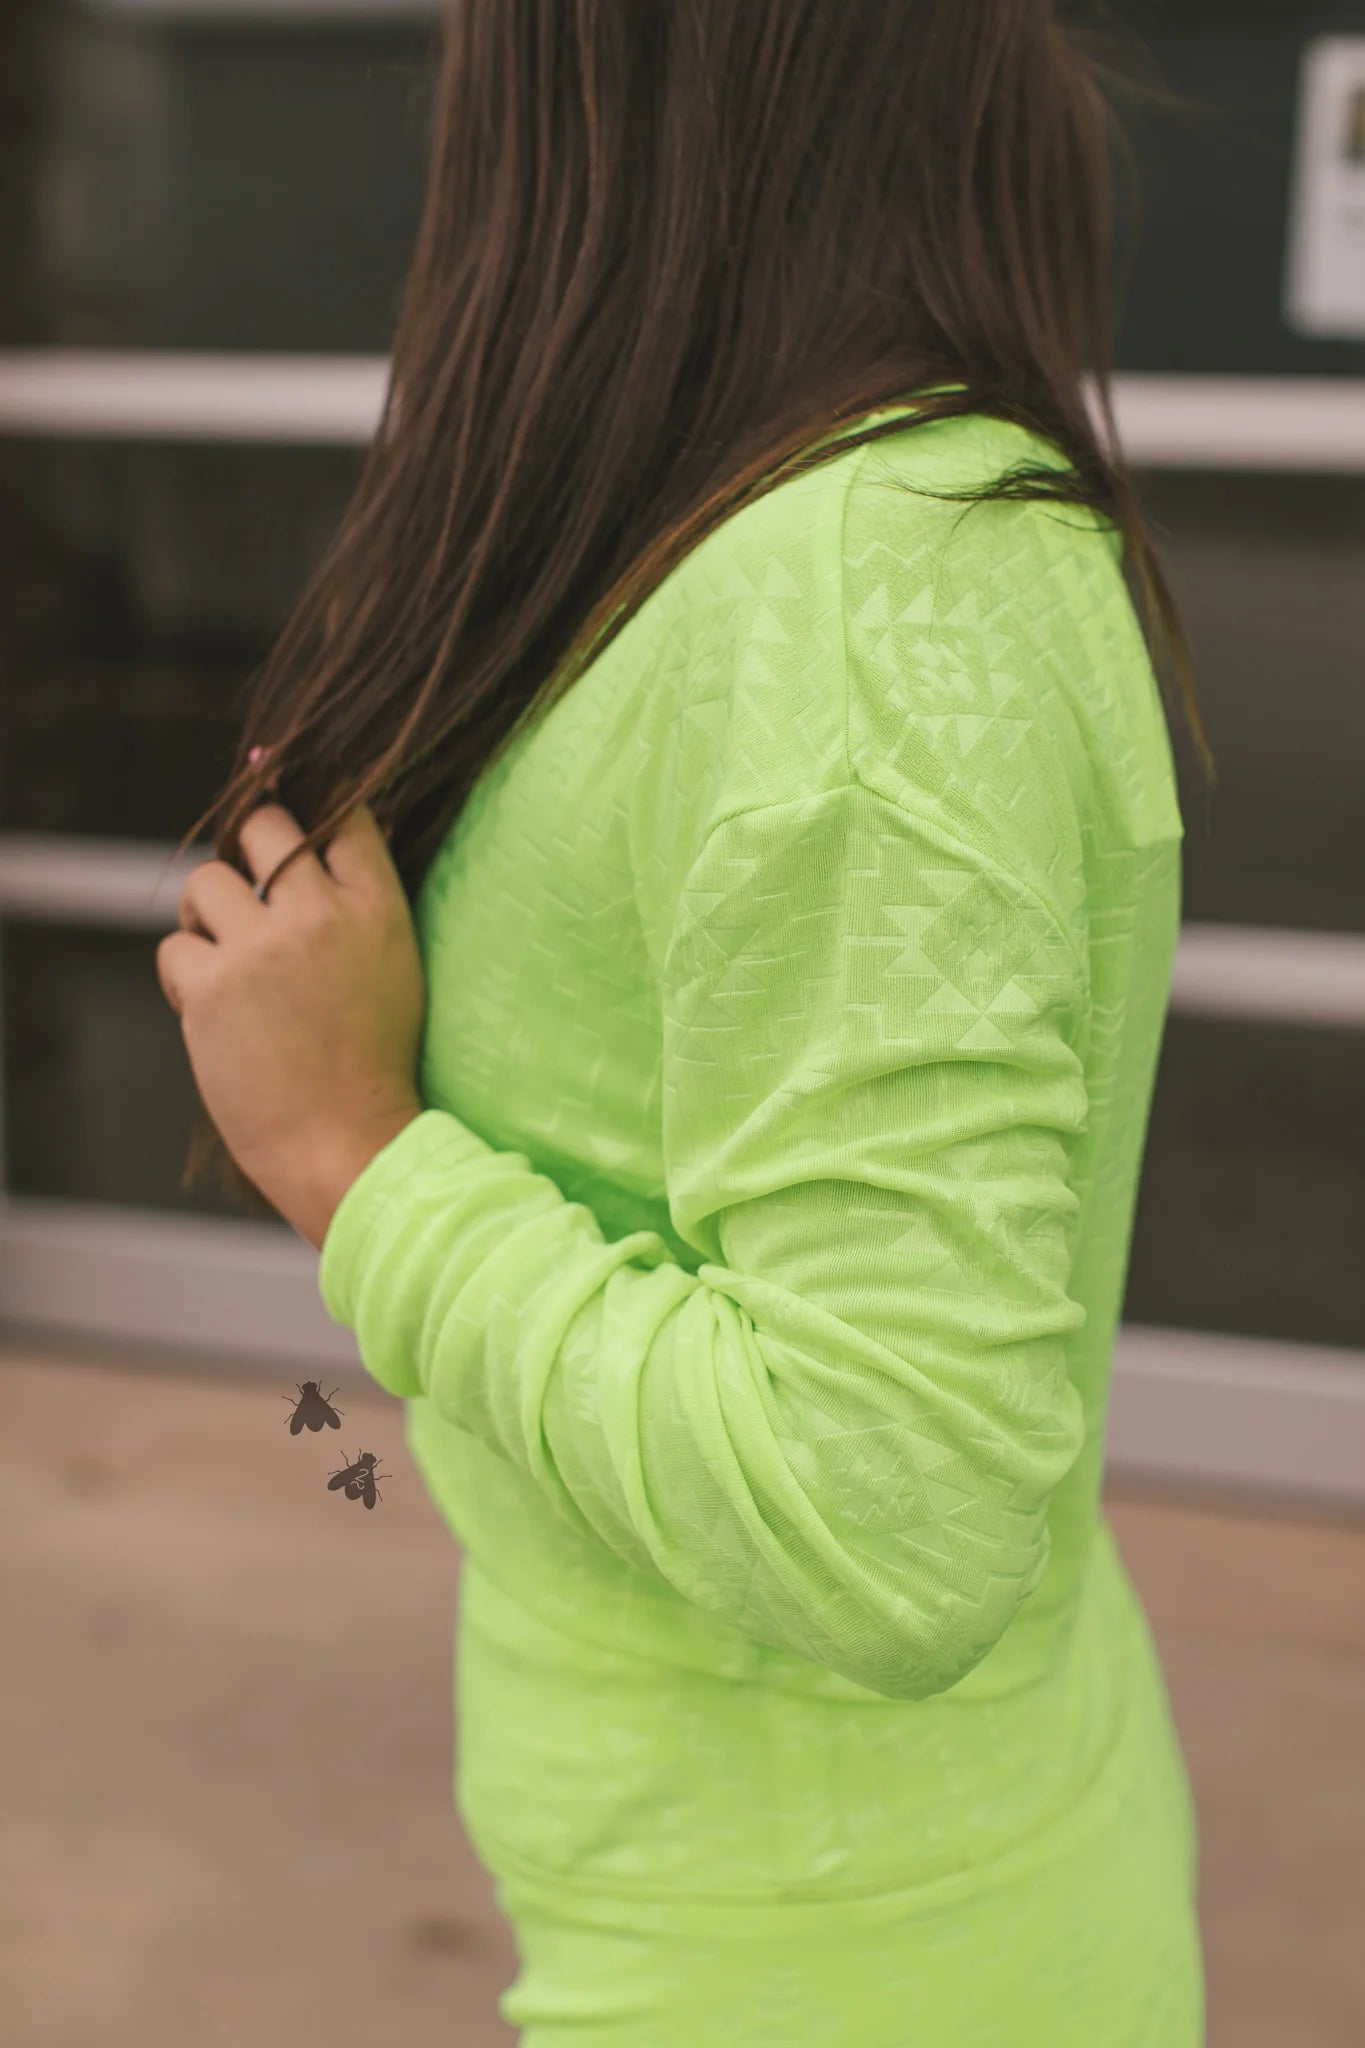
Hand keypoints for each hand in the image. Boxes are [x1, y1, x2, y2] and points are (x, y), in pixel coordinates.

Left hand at [157, 793, 426, 1249]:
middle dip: (248, 845)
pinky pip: (175, 948)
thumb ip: (356, 911)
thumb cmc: (371, 1068)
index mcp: (378, 911)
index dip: (311, 818)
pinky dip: (185, 976)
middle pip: (265, 825)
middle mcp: (320, 916)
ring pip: (206, 880)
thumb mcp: (394, 971)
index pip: (343, 819)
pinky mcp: (212, 987)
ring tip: (225, 957)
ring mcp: (263, 949)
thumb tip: (302, 856)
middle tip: (247, 891)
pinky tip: (212, 1010)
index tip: (291, 837)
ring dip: (207, 914)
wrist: (348, 1144)